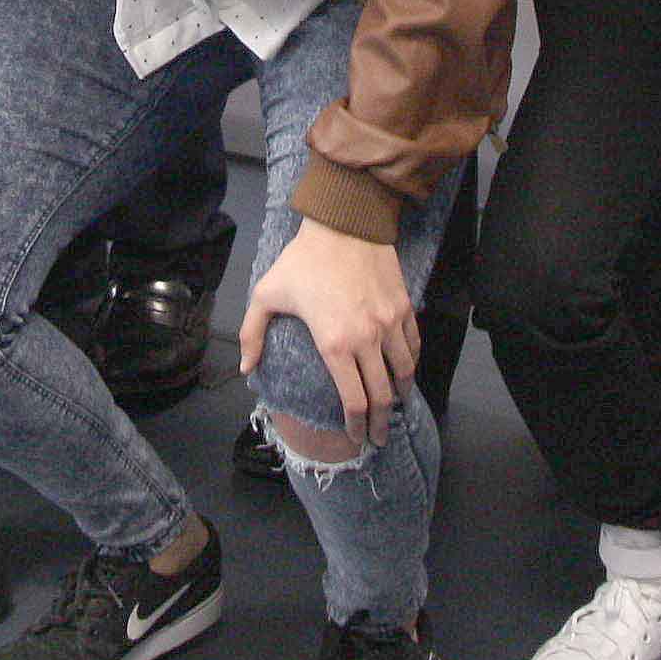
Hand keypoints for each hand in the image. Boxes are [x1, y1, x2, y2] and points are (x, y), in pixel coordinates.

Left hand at [239, 221, 420, 435]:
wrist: (345, 222)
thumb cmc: (303, 259)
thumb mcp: (266, 293)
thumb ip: (252, 333)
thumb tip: (246, 367)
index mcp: (335, 343)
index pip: (354, 401)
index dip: (357, 426)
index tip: (357, 437)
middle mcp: (367, 339)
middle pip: (384, 396)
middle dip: (382, 423)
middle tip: (379, 437)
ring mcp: (389, 324)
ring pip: (404, 373)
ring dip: (400, 395)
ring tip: (395, 406)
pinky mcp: (403, 307)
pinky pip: (413, 345)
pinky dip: (411, 364)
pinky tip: (405, 371)